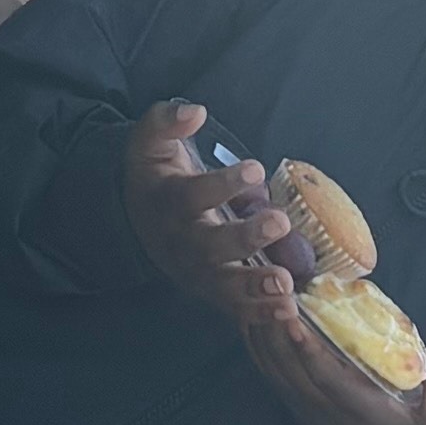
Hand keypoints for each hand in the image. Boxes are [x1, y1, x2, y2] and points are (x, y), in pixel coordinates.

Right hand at [121, 101, 300, 320]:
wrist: (136, 218)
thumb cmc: (156, 175)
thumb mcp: (150, 142)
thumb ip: (166, 122)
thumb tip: (195, 112)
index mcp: (168, 202)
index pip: (192, 195)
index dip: (222, 184)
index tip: (255, 168)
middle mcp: (181, 241)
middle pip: (209, 246)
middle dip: (244, 237)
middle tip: (279, 221)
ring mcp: (195, 271)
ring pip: (222, 285)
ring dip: (254, 287)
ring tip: (285, 286)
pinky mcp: (211, 290)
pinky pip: (233, 307)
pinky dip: (260, 313)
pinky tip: (289, 310)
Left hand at [234, 283, 425, 424]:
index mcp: (358, 407)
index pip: (325, 378)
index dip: (307, 348)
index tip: (295, 316)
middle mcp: (319, 403)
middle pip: (284, 363)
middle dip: (274, 322)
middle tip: (272, 277)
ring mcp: (297, 399)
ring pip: (268, 360)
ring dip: (260, 322)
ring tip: (262, 278)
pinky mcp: (286, 393)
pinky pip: (262, 362)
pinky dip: (254, 333)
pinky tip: (253, 300)